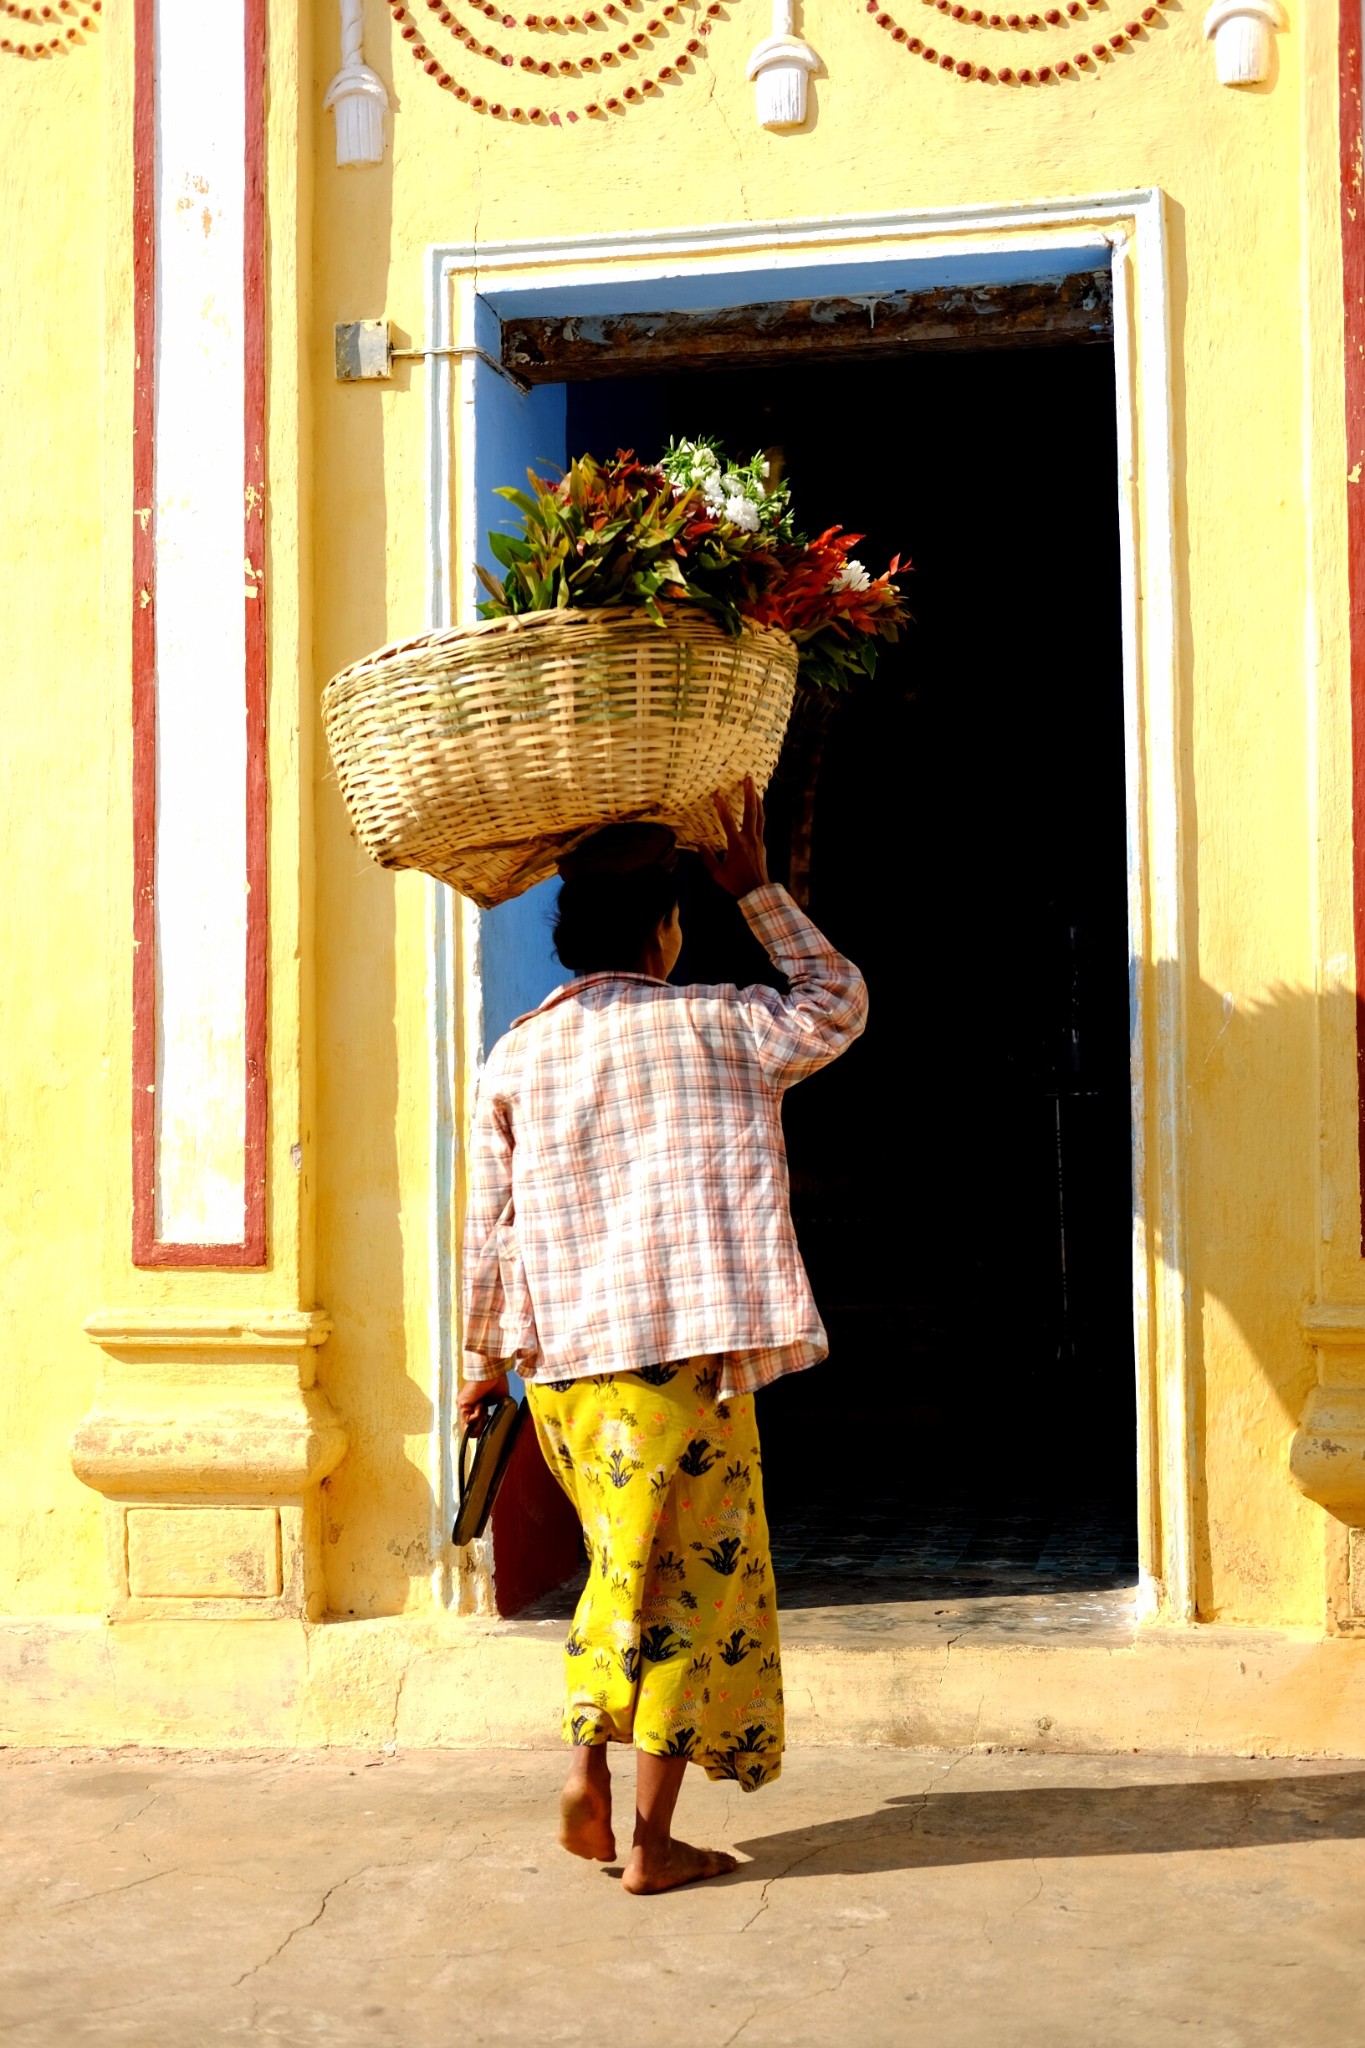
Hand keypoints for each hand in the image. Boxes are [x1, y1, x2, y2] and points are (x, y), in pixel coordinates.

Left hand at [457, 1371, 509, 1436]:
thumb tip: (496, 1423)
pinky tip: (482, 1405)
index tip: (491, 1419)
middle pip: (469, 1431)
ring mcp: (463, 1406)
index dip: (483, 1428)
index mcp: (475, 1407)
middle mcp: (466, 1407)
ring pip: (468, 1428)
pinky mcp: (462, 1404)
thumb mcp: (498, 1402)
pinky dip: (478, 1416)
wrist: (493, 1372)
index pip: (474, 1426)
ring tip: (486, 1411)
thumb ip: (495, 1413)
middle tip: (488, 1417)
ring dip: (480, 1422)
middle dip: (481, 1429)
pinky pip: (469, 1420)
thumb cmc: (497, 1383)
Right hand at [702, 776, 769, 897]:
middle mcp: (750, 839)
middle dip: (749, 793)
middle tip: (748, 778)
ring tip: (754, 788)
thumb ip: (707, 858)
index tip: (717, 793)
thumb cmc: (736, 883)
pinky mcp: (762, 844)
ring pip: (760, 816)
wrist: (757, 891)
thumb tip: (699, 845)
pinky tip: (756, 808)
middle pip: (751, 812)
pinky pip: (761, 824)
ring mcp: (758, 840)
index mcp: (737, 845)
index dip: (721, 807)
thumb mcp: (717, 873)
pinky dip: (759, 813)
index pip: (727, 822)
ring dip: (757, 800)